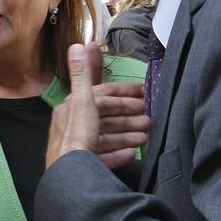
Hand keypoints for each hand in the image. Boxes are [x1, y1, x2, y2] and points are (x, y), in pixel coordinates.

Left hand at [46, 43, 150, 169]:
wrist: (71, 175)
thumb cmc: (77, 136)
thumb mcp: (83, 100)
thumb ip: (83, 73)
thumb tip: (78, 44)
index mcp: (71, 109)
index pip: (101, 95)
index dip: (124, 93)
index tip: (144, 94)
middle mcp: (72, 127)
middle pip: (105, 118)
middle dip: (128, 116)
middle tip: (149, 119)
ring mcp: (78, 148)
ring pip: (106, 138)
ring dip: (126, 135)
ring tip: (145, 136)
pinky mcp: (83, 166)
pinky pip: (103, 158)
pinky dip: (118, 154)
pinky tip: (132, 154)